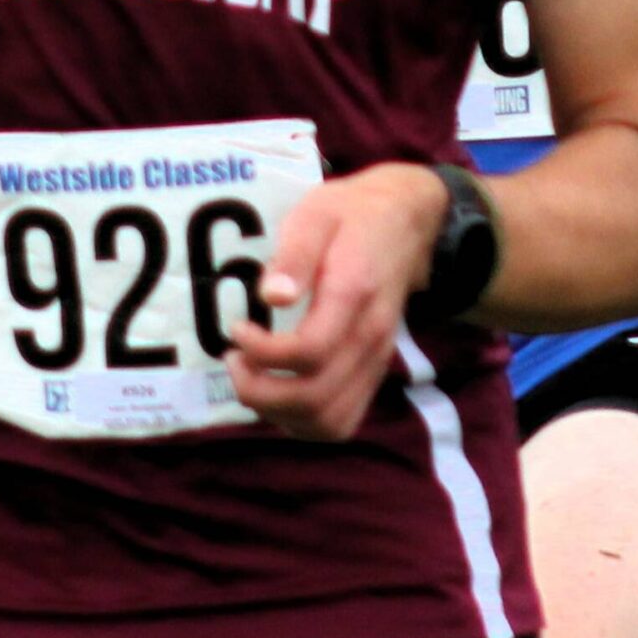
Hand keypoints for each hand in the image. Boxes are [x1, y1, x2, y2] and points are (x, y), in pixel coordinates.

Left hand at [226, 163, 449, 442]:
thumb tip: (272, 298)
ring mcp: (376, 359)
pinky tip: (278, 392)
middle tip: (233, 360)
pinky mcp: (374, 371)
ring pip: (330, 422)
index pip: (309, 352)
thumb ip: (294, 255)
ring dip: (281, 414)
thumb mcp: (315, 215)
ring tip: (253, 379)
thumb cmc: (349, 215)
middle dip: (260, 392)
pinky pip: (343, 420)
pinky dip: (304, 422)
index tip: (237, 329)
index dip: (262, 353)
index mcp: (354, 295)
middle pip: (315, 399)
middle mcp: (370, 337)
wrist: (404, 220)